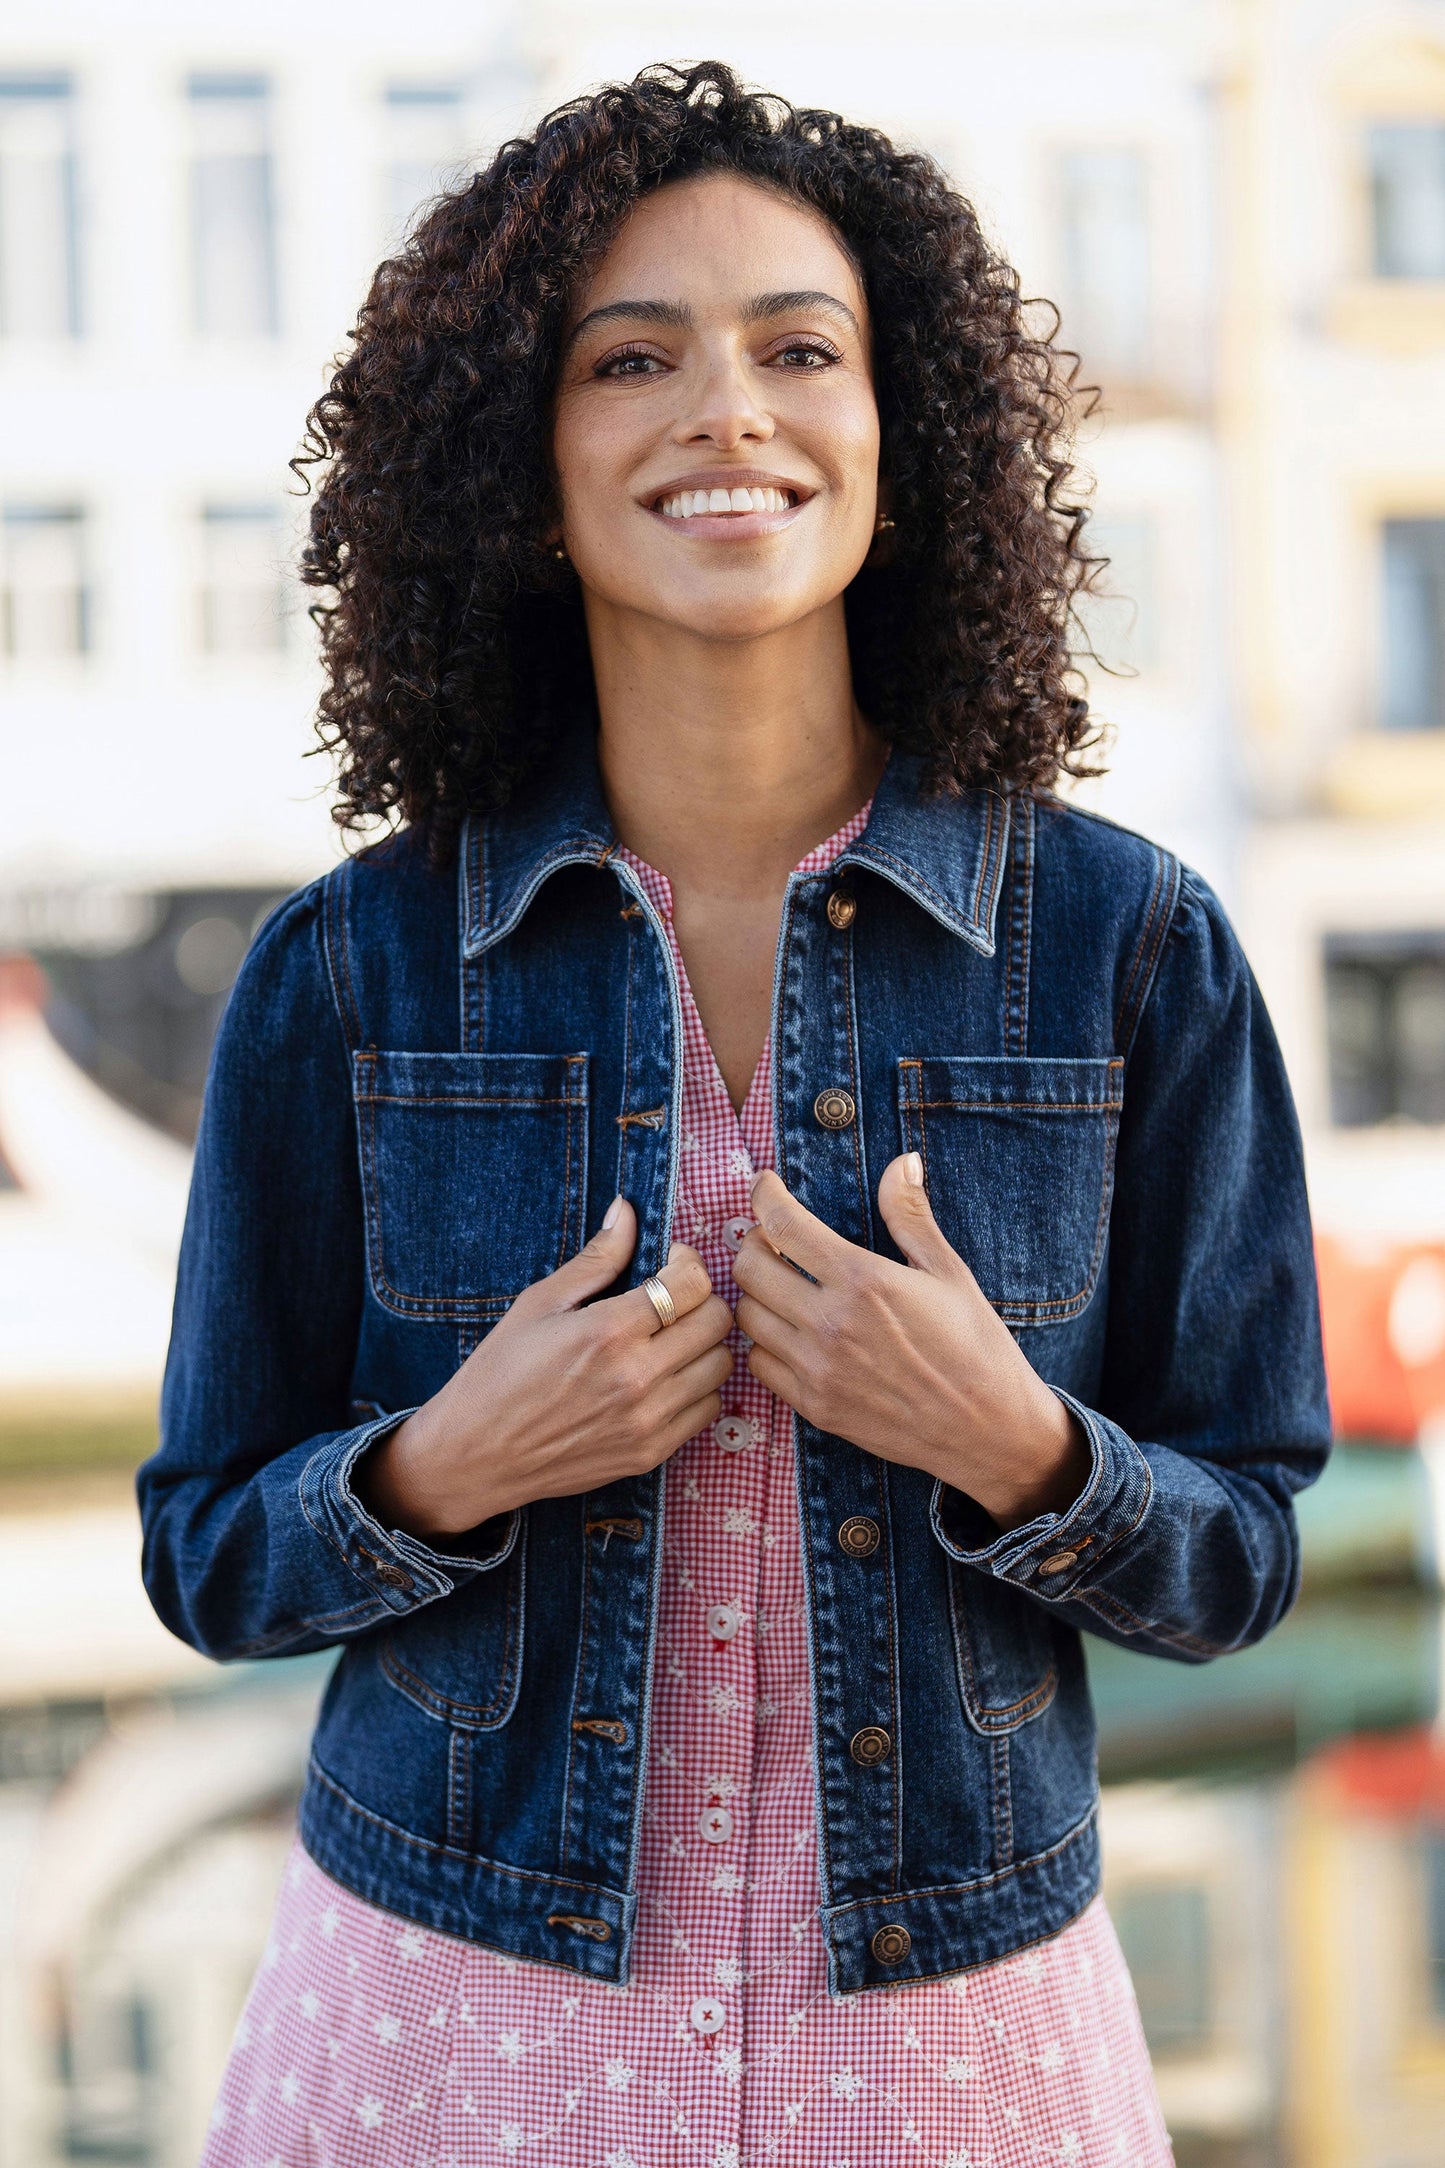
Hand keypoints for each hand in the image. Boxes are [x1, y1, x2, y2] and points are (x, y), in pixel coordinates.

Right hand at [358, 1199, 734, 1539]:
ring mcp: (649, 1420)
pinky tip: (665, 1377)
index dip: (686, 1262)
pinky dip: (697, 1387)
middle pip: (717, 1321)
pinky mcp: (651, 1453)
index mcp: (608, 1331)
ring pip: (721, 1365)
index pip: (693, 1282)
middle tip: (673, 1298)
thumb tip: (627, 1210)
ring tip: (670, 1338)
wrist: (476, 1455)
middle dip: (700, 1298)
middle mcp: (638, 1377)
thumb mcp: (539, 1304)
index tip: (668, 1263)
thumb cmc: (500, 1373)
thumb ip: (596, 1258)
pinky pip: (708, 1409)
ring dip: (703, 1344)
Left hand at [733, 1157, 1089, 1530]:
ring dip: (758, 1292)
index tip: (765, 1185)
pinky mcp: (815, 1407)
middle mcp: (831, 1325)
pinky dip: (766, 1342)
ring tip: (784, 1284)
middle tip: (776, 1239)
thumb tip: (902, 1161)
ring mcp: (818, 1370)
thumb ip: (910, 1214)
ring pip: (747, 1316)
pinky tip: (792, 1332)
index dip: (763, 1196)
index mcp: (863, 1281)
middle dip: (755, 1242)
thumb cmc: (976, 1346)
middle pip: (749, 1267)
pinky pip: (760, 1364)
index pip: (782, 1225)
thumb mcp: (949, 1272)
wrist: (989, 1430)